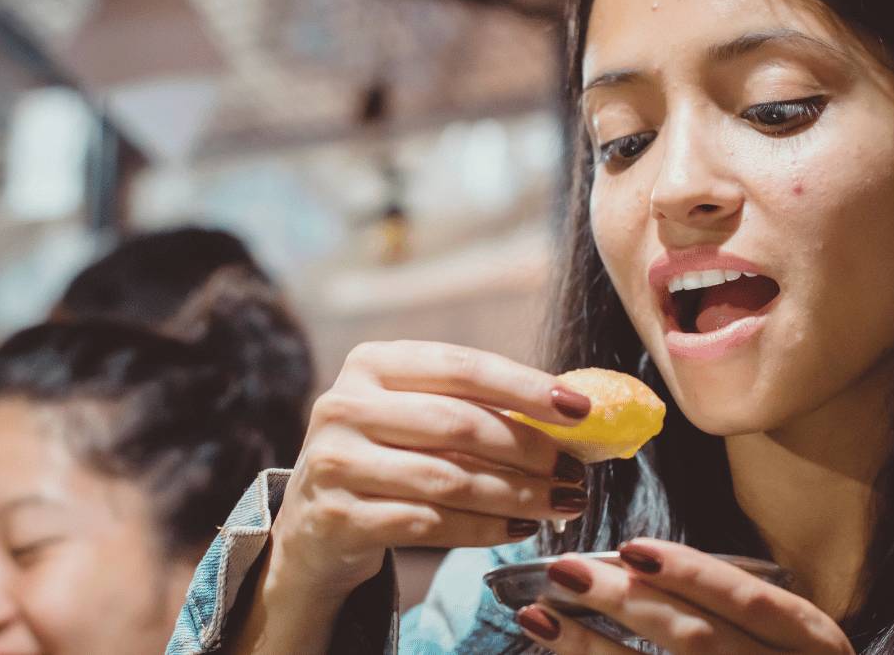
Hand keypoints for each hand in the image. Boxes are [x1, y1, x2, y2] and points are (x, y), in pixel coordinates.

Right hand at [267, 340, 592, 599]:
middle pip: (459, 424)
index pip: (461, 367)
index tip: (579, 409)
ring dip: (517, 494)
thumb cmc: (387, 459)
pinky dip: (485, 529)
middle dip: (529, 450)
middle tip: (574, 472)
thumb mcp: (415, 417)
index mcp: (371, 364)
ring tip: (560, 503)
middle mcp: (344, 405)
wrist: (314, 525)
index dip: (524, 387)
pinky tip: (519, 528)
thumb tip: (572, 411)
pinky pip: (430, 523)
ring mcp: (336, 462)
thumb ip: (477, 407)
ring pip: (449, 479)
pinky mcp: (339, 517)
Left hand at [516, 538, 854, 653]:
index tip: (631, 547)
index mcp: (812, 643)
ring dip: (592, 648)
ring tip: (539, 618)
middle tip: (565, 571)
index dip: (690, 572)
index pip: (748, 601)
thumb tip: (635, 565)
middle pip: (696, 638)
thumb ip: (728, 607)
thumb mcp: (784, 637)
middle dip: (625, 603)